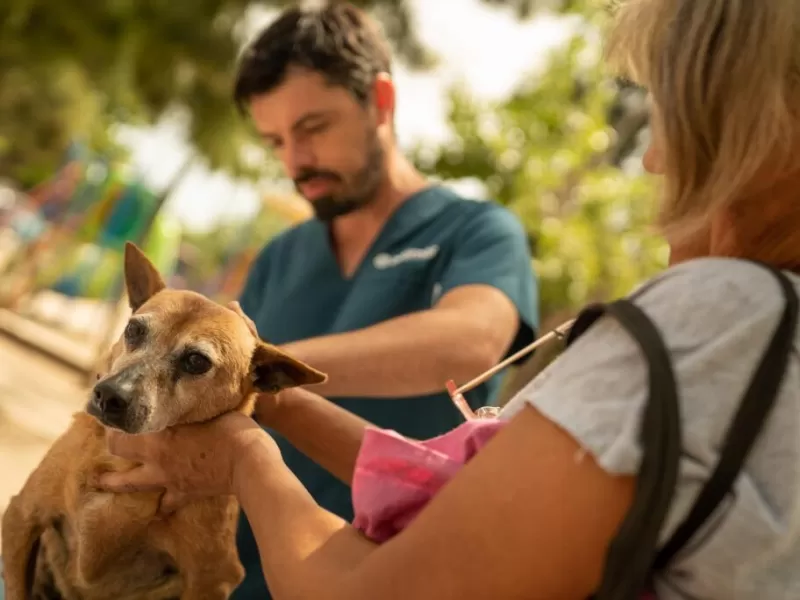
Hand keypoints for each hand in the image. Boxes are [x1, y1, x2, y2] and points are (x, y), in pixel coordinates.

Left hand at [98, 412, 268, 513]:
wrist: (249, 464)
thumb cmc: (232, 429)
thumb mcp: (209, 408)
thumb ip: (191, 403)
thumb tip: (188, 384)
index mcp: (159, 438)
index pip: (120, 432)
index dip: (110, 421)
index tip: (110, 407)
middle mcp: (157, 460)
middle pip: (120, 454)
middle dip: (111, 446)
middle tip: (107, 439)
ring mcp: (170, 480)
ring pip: (133, 484)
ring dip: (117, 483)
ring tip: (103, 482)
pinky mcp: (186, 493)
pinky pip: (167, 503)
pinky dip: (160, 503)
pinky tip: (156, 505)